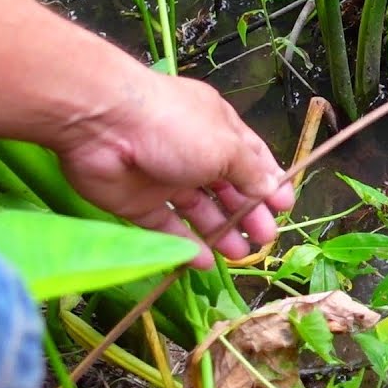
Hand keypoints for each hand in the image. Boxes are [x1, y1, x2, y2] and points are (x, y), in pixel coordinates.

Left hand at [52, 67, 294, 268]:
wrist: (103, 125)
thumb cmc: (176, 127)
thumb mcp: (226, 147)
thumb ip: (251, 173)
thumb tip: (272, 189)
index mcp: (220, 130)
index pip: (252, 159)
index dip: (270, 182)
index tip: (284, 208)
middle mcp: (195, 153)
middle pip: (228, 188)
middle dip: (249, 213)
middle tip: (265, 239)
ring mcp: (165, 180)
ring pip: (200, 211)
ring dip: (222, 232)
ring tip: (240, 256)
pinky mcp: (137, 204)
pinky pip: (167, 228)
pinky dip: (186, 245)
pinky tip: (204, 262)